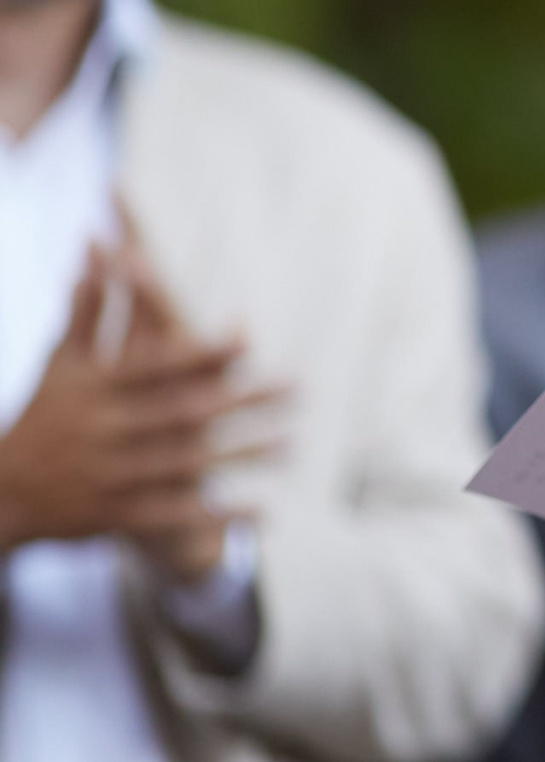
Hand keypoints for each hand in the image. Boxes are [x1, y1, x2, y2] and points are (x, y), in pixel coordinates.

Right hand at [0, 246, 282, 581]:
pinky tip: (266, 509)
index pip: (155, 367)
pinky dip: (219, 514)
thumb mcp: (61, 365)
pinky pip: (177, 515)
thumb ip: (87, 310)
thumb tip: (96, 246)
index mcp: (96, 390)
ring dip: (244, 456)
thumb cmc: (44, 416)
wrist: (0, 493)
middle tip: (298, 388)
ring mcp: (112, 475)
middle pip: (185, 413)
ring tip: (294, 443)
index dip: (199, 353)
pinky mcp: (118, 515)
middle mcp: (106, 430)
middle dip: (243, 402)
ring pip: (188, 464)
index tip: (249, 339)